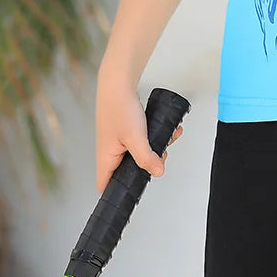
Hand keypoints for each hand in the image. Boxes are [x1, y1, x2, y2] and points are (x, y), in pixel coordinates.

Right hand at [95, 72, 183, 192]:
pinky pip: (144, 140)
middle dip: (148, 165)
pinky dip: (156, 137)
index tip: (134, 193)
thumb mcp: (136, 138)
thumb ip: (147, 158)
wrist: (118, 83)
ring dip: (156, 148)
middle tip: (160, 158)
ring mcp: (118, 141)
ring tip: (168, 138)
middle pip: (129, 171)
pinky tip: (169, 129)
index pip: (106, 186)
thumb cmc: (119, 108)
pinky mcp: (127, 131)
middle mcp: (110, 152)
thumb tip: (158, 172)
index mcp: (106, 159)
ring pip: (140, 154)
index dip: (118, 193)